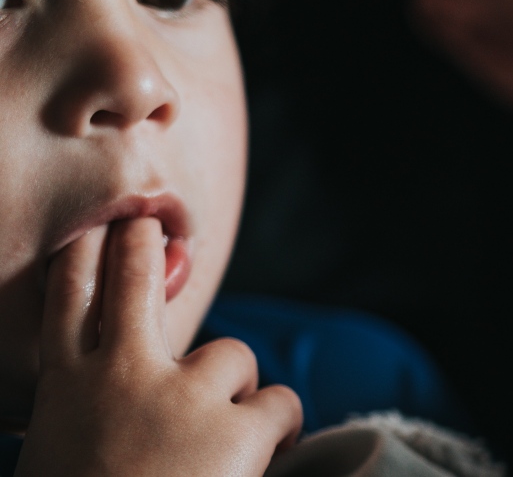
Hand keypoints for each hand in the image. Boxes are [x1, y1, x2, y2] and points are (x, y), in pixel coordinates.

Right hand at [17, 218, 301, 476]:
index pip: (66, 305)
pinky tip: (272, 455)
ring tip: (225, 441)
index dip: (80, 263)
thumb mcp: (59, 456)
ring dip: (235, 390)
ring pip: (230, 355)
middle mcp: (120, 376)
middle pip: (130, 284)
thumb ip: (84, 425)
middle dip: (139, 250)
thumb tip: (106, 422)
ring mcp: (182, 395)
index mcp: (63, 391)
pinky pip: (280, 403)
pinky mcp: (238, 427)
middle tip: (145, 229)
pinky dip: (282, 427)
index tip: (89, 234)